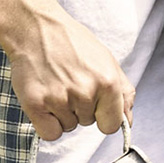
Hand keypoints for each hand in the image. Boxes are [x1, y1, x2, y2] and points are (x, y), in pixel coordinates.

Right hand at [0, 3, 131, 140]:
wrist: (36, 28)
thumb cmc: (71, 43)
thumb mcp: (107, 61)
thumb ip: (123, 93)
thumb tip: (127, 121)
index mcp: (107, 82)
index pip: (112, 125)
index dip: (103, 116)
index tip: (94, 104)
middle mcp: (85, 93)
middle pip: (87, 124)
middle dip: (80, 109)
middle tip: (69, 83)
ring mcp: (59, 100)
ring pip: (68, 127)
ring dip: (62, 113)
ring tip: (56, 86)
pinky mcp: (36, 105)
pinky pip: (50, 133)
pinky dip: (47, 122)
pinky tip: (45, 100)